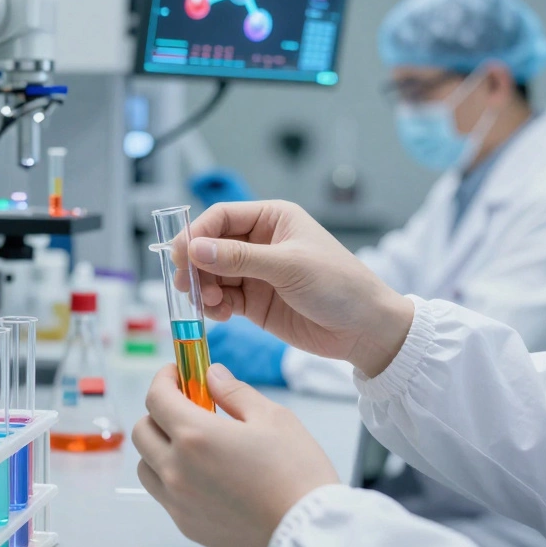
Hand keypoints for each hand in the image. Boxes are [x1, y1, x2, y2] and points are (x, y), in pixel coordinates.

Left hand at [134, 364, 339, 546]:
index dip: (164, 379)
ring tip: (194, 442)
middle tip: (188, 405)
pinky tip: (203, 472)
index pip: (156, 397)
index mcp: (196, 437)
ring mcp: (178, 501)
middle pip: (142, 430)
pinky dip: (171, 476)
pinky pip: (162, 493)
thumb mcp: (273, 418)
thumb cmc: (297, 476)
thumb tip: (212, 376)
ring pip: (146, 464)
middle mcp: (178, 470)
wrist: (309, 533)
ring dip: (160, 446)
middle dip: (160, 410)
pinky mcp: (186, 525)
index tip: (178, 373)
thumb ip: (234, 392)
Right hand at [185, 200, 413, 376]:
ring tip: (210, 303)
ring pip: (212, 274)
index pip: (222, 217)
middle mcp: (260, 242)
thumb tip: (195, 249)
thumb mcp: (288, 266)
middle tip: (186, 284)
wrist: (364, 329)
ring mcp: (256, 273)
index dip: (197, 233)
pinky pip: (222, 299)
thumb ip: (240, 258)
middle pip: (211, 246)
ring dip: (203, 288)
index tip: (181, 255)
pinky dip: (214, 306)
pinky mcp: (254, 301)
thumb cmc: (338, 285)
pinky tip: (221, 314)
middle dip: (196, 265)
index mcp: (272, 219)